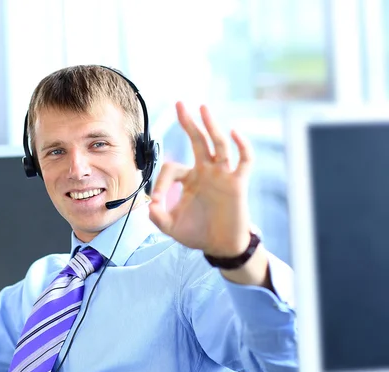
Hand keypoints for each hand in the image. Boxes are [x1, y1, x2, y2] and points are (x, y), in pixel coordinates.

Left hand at [149, 102, 251, 256]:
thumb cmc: (197, 233)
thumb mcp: (170, 226)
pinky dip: (242, 145)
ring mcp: (222, 175)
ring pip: (218, 144)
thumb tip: (150, 203)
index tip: (159, 200)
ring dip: (211, 125)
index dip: (162, 181)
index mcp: (189, 179)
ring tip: (203, 108)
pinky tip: (234, 132)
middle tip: (180, 103)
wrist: (220, 246)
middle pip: (198, 140)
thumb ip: (157, 216)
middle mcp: (206, 172)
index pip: (172, 167)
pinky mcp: (237, 183)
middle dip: (188, 122)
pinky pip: (243, 160)